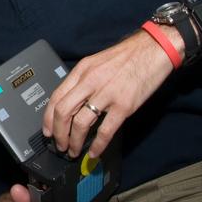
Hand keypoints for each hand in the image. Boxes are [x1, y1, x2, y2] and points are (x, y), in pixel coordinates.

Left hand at [43, 28, 177, 157]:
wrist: (154, 49)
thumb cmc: (128, 56)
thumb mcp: (97, 62)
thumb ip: (83, 80)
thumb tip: (71, 101)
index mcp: (82, 70)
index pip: (56, 97)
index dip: (48, 118)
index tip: (47, 131)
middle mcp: (91, 81)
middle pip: (63, 112)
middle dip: (58, 134)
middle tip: (60, 145)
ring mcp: (107, 94)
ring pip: (81, 123)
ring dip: (74, 142)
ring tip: (74, 151)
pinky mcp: (124, 105)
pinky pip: (105, 130)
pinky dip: (97, 145)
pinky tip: (94, 152)